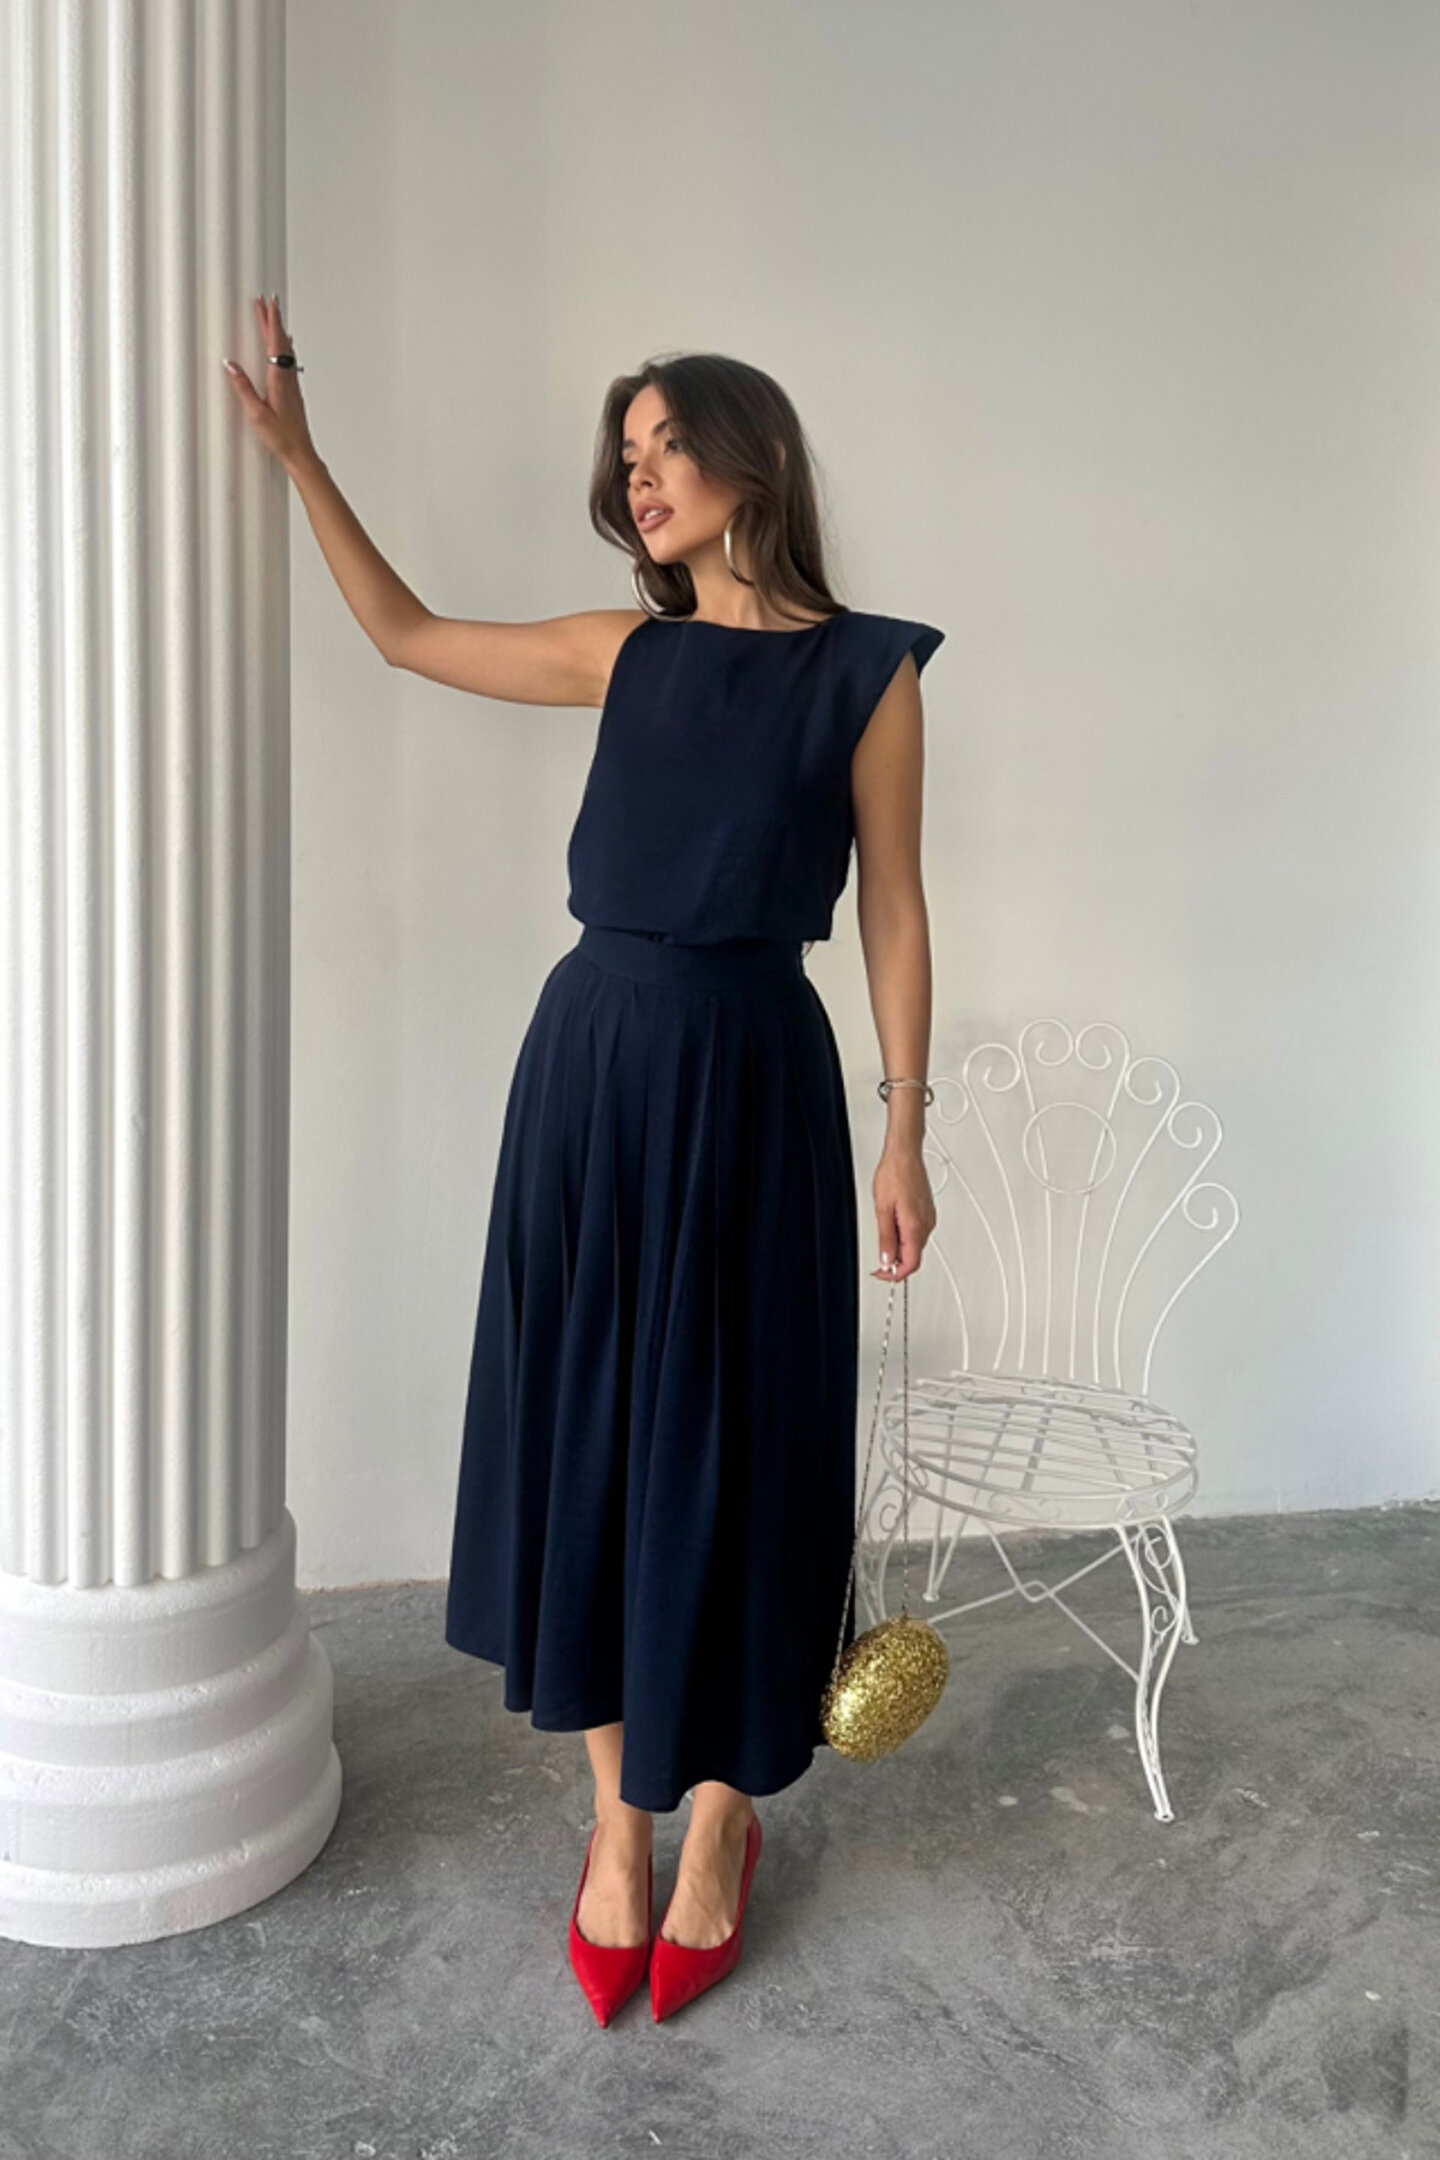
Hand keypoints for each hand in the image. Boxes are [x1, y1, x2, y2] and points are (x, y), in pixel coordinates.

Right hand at [222, 294, 315, 471]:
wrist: (300, 453)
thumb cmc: (282, 437)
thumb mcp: (256, 413)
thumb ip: (243, 388)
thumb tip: (231, 366)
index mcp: (280, 380)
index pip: (275, 342)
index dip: (271, 321)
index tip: (268, 302)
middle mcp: (288, 379)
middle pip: (281, 342)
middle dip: (273, 320)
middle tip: (266, 302)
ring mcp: (292, 385)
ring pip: (286, 350)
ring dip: (278, 332)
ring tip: (272, 318)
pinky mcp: (293, 392)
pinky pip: (288, 361)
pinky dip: (284, 348)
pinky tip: (285, 349)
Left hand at [871, 1143, 935, 1280]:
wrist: (905, 1155)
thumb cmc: (894, 1175)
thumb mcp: (882, 1210)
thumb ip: (886, 1238)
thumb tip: (886, 1259)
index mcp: (915, 1226)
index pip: (911, 1264)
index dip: (895, 1275)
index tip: (882, 1274)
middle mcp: (927, 1224)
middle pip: (914, 1257)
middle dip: (896, 1262)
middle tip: (878, 1261)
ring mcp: (929, 1218)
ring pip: (916, 1245)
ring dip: (900, 1249)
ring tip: (884, 1236)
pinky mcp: (928, 1212)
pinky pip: (918, 1233)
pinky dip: (905, 1237)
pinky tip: (894, 1227)